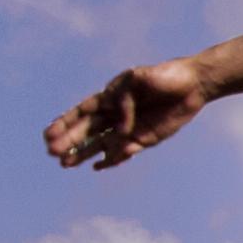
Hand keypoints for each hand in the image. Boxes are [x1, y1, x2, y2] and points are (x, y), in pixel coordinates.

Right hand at [46, 58, 210, 170]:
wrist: (193, 85)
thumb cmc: (165, 76)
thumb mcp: (139, 78)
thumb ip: (124, 99)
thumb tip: (121, 127)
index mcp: (110, 97)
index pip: (81, 112)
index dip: (64, 123)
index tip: (48, 134)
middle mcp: (116, 114)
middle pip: (86, 131)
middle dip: (69, 142)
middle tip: (52, 153)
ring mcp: (129, 129)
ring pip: (100, 144)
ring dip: (83, 154)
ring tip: (65, 164)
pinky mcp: (144, 139)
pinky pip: (123, 151)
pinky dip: (111, 159)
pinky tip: (97, 166)